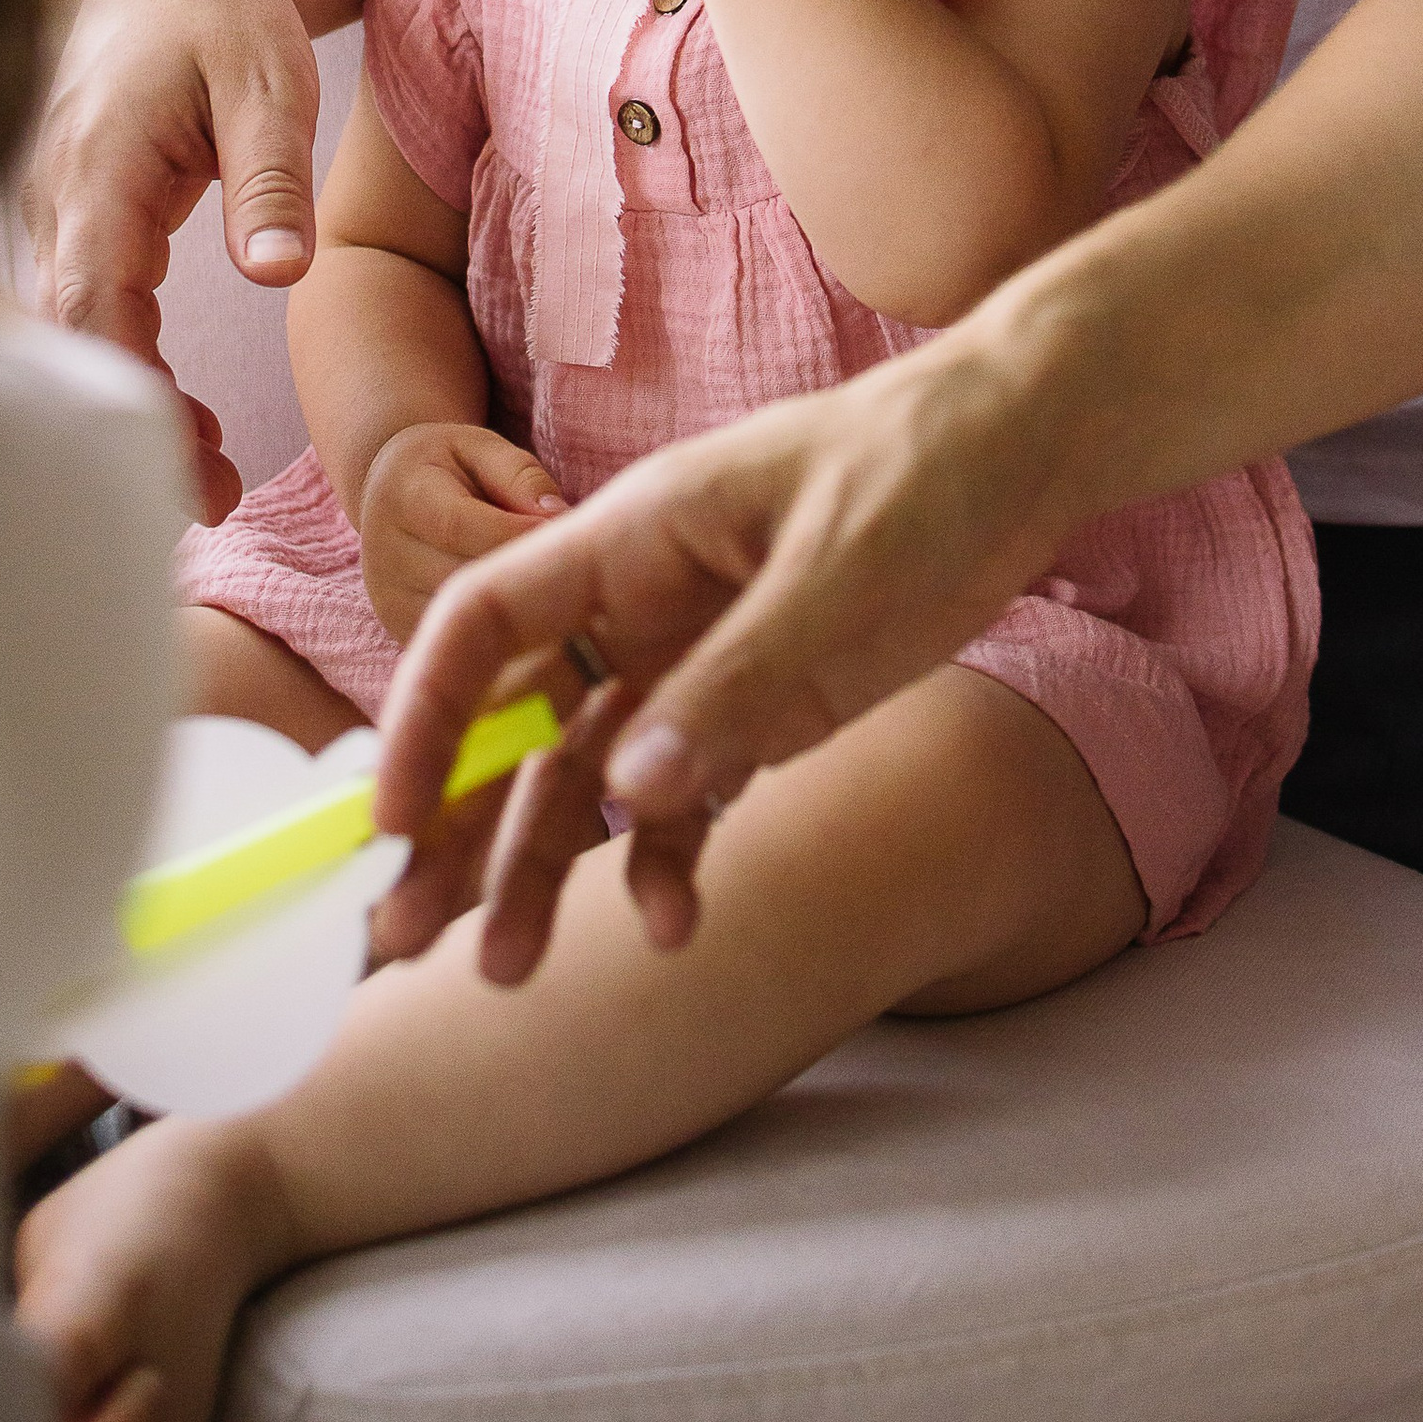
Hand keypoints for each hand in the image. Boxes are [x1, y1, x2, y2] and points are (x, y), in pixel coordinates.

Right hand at [25, 0, 326, 526]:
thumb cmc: (232, 5)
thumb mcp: (269, 80)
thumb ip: (269, 179)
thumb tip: (277, 274)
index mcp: (98, 168)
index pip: (93, 310)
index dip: (134, 398)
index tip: (188, 468)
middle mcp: (59, 192)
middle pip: (75, 338)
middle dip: (131, 424)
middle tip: (209, 498)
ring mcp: (62, 200)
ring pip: (78, 327)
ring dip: (132, 400)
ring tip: (209, 473)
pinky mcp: (83, 206)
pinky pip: (90, 302)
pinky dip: (129, 360)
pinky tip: (183, 409)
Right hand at [358, 419, 568, 645]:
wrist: (388, 493)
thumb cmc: (448, 466)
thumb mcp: (482, 448)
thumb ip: (520, 475)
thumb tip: (556, 517)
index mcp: (404, 496)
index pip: (459, 526)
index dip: (516, 533)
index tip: (563, 532)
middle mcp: (384, 552)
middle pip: (458, 576)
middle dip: (517, 572)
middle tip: (566, 566)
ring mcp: (387, 597)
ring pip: (458, 616)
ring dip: (510, 606)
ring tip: (548, 588)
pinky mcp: (398, 628)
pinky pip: (453, 643)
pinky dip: (494, 633)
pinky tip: (524, 613)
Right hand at [376, 323, 1081, 979]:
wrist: (1033, 446)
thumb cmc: (929, 467)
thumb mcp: (843, 570)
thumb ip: (742, 681)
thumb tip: (627, 794)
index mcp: (636, 536)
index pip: (488, 621)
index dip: (426, 712)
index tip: (390, 816)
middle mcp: (646, 603)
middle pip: (521, 719)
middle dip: (460, 825)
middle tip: (403, 938)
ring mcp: (700, 658)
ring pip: (592, 777)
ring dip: (545, 868)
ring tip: (505, 975)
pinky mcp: (762, 703)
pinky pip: (687, 797)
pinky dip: (669, 862)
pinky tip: (673, 927)